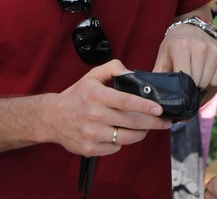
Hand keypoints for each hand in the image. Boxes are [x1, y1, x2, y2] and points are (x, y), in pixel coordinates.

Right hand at [43, 59, 170, 155]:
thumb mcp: (92, 76)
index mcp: (96, 95)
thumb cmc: (76, 96)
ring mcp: (92, 134)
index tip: (160, 109)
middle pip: (132, 122)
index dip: (146, 106)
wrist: (51, 118)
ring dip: (141, 133)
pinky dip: (123, 141)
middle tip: (165, 122)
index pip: (126, 101)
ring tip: (146, 127)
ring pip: (127, 137)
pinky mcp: (90, 149)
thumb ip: (113, 68)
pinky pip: (116, 147)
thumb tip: (132, 73)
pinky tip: (122, 133)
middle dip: (153, 123)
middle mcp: (94, 115)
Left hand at [154, 23, 216, 90]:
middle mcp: (200, 46)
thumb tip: (154, 98)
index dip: (181, 88)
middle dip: (190, 86)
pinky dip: (211, 81)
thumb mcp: (162, 58)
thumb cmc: (174, 47)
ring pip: (208, 81)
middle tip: (186, 80)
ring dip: (201, 83)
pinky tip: (205, 73)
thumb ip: (158, 77)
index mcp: (181, 46)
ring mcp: (214, 49)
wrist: (191, 29)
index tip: (178, 88)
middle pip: (197, 81)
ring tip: (194, 75)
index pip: (184, 77)